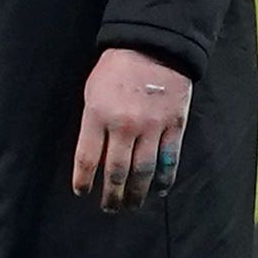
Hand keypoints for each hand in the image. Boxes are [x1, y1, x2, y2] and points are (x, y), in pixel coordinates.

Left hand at [73, 45, 194, 208]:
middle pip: (116, 170)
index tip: (82, 193)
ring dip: (136, 192)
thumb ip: (92, 124)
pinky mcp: (175, 126)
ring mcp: (152, 127)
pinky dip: (165, 178)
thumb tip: (92, 156)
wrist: (152, 48)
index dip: (84, 180)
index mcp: (97, 116)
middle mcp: (124, 125)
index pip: (87, 158)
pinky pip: (170, 159)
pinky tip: (160, 190)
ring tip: (131, 205)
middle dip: (112, 194)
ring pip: (144, 170)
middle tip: (109, 208)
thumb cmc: (115, 70)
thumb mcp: (91, 93)